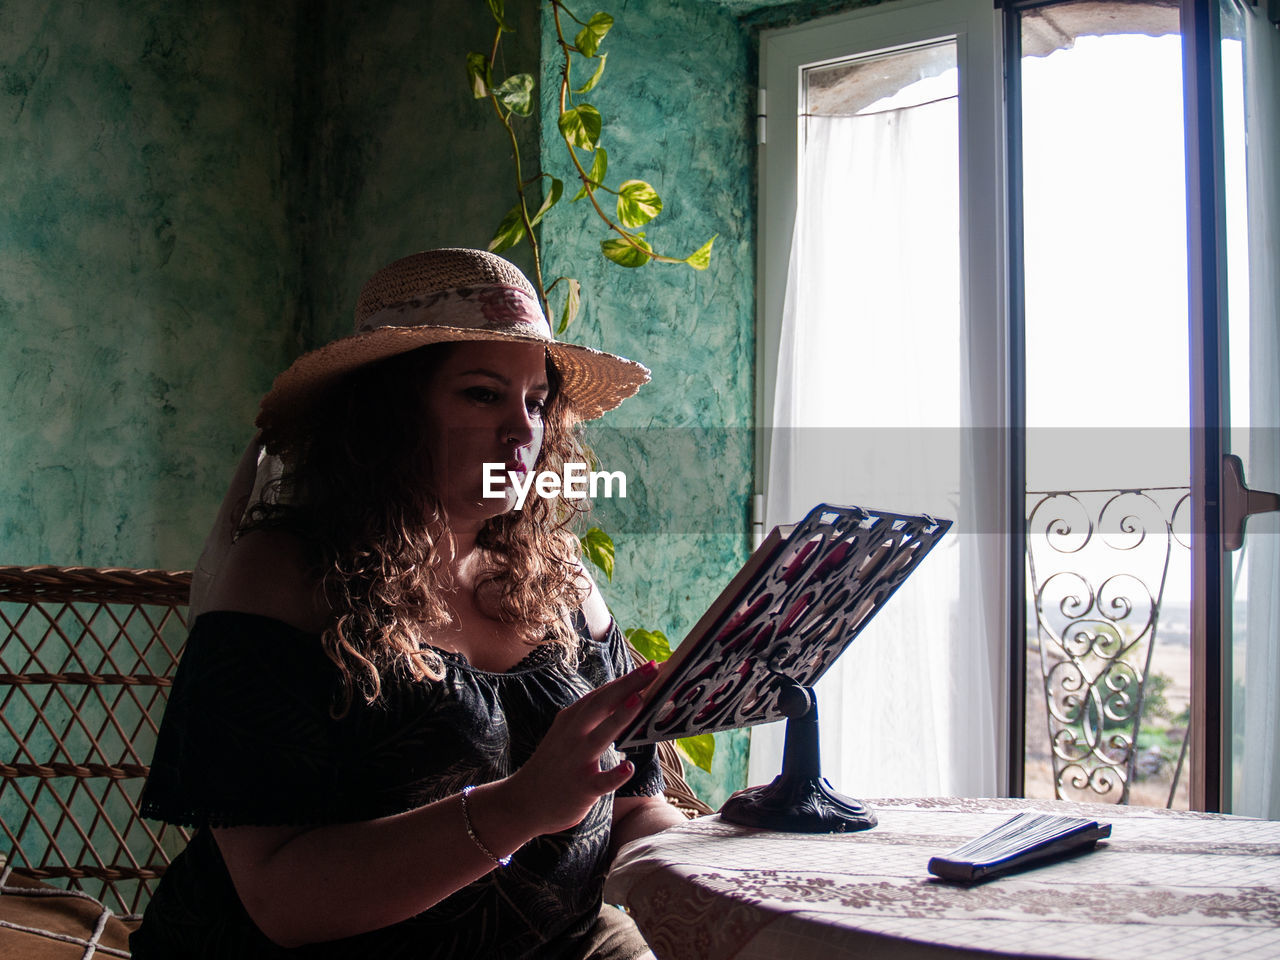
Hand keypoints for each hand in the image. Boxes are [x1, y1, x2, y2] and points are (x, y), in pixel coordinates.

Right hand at [508, 659, 658, 834]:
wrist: (524, 803)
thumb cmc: (555, 765)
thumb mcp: (567, 734)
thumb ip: (593, 719)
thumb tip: (630, 700)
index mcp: (571, 720)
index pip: (601, 695)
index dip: (625, 679)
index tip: (651, 665)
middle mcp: (572, 736)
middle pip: (601, 705)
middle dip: (627, 686)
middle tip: (653, 669)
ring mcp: (576, 762)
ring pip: (600, 737)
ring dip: (620, 718)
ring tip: (640, 700)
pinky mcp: (581, 789)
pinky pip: (600, 782)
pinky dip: (614, 775)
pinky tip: (629, 768)